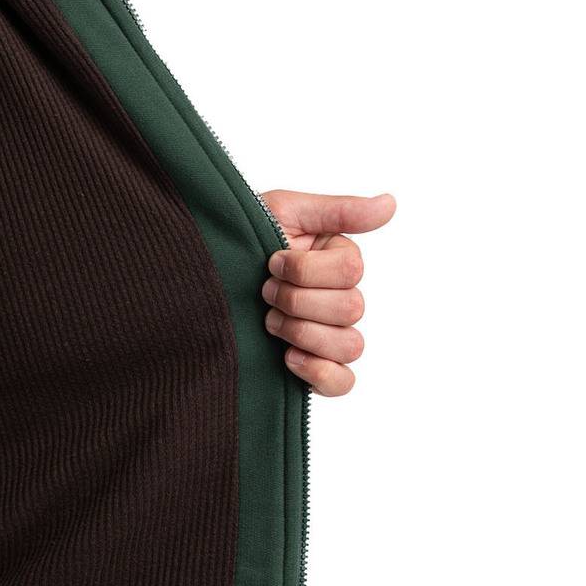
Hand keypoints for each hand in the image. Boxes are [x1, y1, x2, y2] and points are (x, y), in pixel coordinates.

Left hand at [257, 189, 396, 396]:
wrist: (194, 275)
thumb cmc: (239, 239)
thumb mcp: (283, 211)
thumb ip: (340, 210)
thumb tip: (390, 203)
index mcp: (336, 262)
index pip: (351, 271)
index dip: (305, 269)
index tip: (272, 261)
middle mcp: (337, 299)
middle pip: (351, 309)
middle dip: (296, 299)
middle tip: (264, 290)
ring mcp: (326, 335)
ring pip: (349, 345)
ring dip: (301, 331)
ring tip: (268, 321)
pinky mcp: (312, 366)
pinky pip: (341, 382)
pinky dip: (319, 372)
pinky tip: (289, 357)